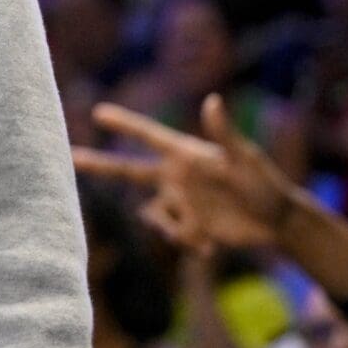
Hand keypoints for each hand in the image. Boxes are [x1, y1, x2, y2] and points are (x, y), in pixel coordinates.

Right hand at [73, 93, 295, 253]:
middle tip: (69, 157)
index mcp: (185, 155)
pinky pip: (172, 236)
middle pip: (127, 170)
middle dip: (98, 165)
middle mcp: (176, 177)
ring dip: (169, 226)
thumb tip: (212, 99)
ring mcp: (180, 202)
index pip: (148, 135)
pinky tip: (211, 248)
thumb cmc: (266, 183)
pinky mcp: (189, 226)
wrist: (279, 222)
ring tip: (199, 236)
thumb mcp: (246, 159)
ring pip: (151, 214)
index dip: (123, 123)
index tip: (98, 112)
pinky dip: (187, 243)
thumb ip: (225, 133)